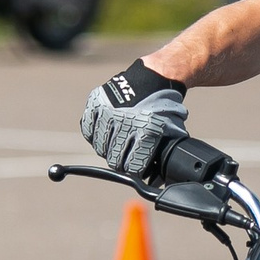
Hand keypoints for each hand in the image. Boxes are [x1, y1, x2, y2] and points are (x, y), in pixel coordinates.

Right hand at [82, 60, 189, 177]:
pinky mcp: (96, 102)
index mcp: (146, 131)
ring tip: (114, 148)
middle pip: (114, 159)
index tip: (135, 172)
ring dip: (106, 151)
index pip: (132, 165)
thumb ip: (163, 154)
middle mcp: (125, 122)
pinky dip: (93, 135)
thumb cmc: (164, 107)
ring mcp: (108, 111)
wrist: (155, 76)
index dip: (134, 172)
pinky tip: (102, 136)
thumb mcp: (172, 130)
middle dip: (119, 164)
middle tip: (122, 162)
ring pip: (100, 146)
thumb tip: (158, 182)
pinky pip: (87, 129)